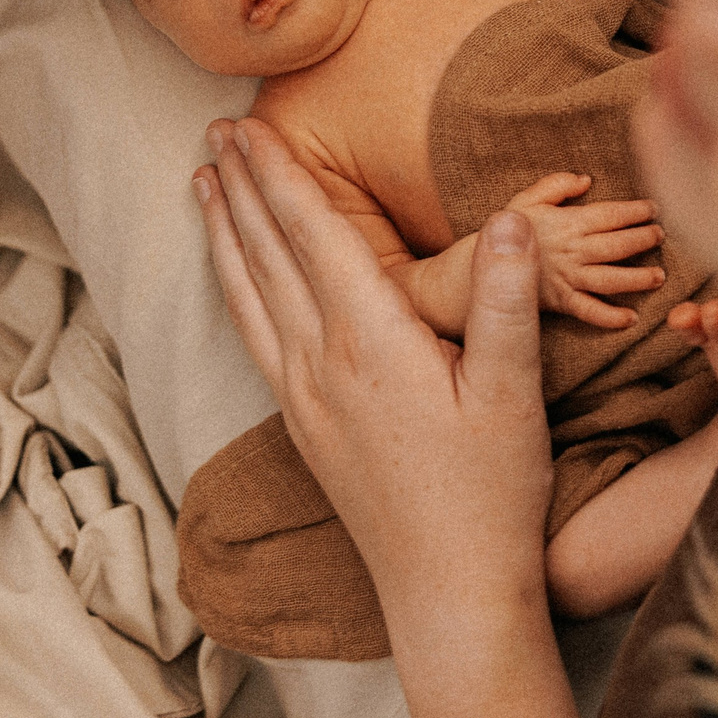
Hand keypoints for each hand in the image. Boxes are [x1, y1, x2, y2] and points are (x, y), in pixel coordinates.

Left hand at [197, 118, 553, 614]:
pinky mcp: (302, 427)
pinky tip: (233, 278)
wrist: (449, 592)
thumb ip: (506, 299)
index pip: (314, 235)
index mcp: (372, 341)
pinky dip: (234, 290)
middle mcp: (322, 364)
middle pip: (267, 255)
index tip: (251, 125)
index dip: (281, 174)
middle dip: (242, 186)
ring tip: (203, 184)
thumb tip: (508, 217)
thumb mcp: (514, 392)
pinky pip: (254, 337)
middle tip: (215, 127)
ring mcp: (304, 398)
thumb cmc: (492, 494)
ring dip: (224, 234)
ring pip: (248, 295)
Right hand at [506, 172, 664, 328]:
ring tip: (659, 277)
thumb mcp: (526, 199)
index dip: (635, 211)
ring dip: (637, 279)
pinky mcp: (562, 302)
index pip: (609, 215)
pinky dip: (610, 318)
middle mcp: (572, 251)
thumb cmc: (509, 230)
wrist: (480, 266)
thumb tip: (586, 179)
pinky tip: (631, 318)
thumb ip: (556, 185)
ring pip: (610, 279)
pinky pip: (589, 311)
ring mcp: (568, 278)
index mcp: (567, 223)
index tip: (654, 208)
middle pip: (616, 246)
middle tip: (661, 236)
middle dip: (642, 240)